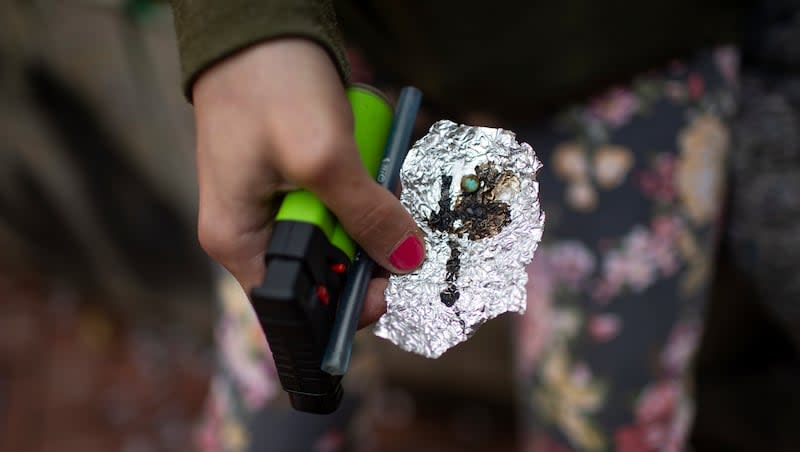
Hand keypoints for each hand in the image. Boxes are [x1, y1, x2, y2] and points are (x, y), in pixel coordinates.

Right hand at [192, 39, 424, 325]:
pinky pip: (334, 203)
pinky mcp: (291, 179)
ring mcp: (271, 204)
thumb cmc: (270, 87)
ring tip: (380, 179)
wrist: (257, 25)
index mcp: (239, 241)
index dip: (344, 304)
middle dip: (362, 249)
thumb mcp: (323, 158)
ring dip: (366, 215)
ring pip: (333, 235)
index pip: (296, 304)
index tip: (389, 287)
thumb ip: (367, 215)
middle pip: (320, 270)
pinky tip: (370, 165)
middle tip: (392, 218)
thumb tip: (407, 259)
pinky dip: (359, 191)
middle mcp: (250, 231)